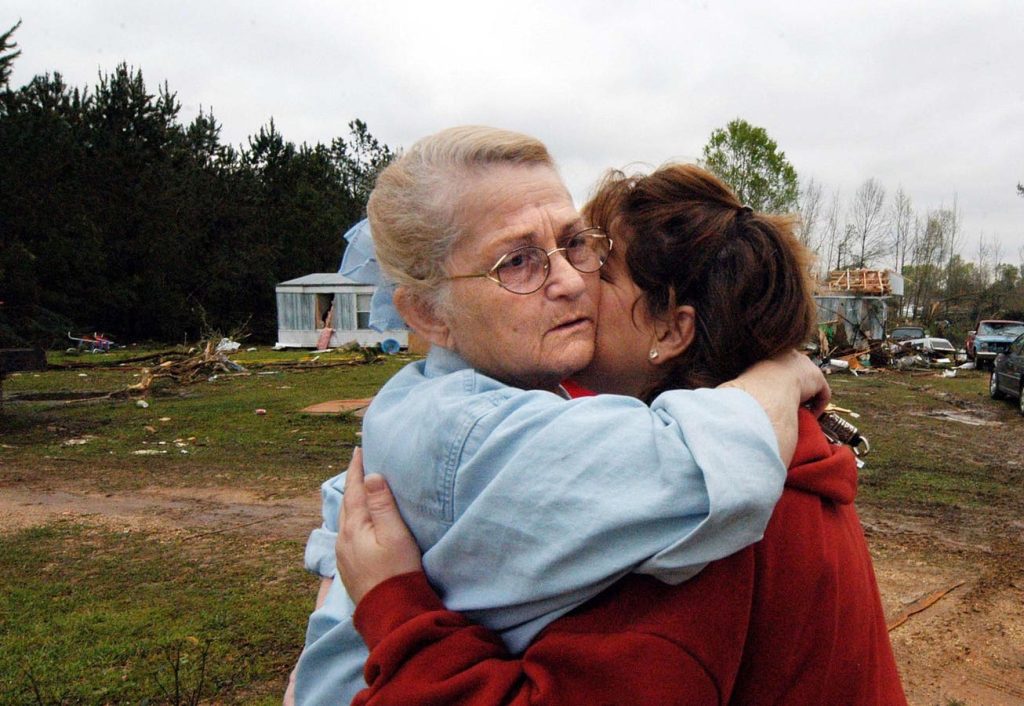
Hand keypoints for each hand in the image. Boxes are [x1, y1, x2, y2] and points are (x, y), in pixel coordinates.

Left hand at [336, 447, 423, 603]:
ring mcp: (344, 555)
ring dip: (352, 500)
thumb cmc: (398, 572)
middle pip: (346, 503)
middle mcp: (343, 539)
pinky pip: (347, 533)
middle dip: (352, 482)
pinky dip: (353, 518)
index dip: (356, 469)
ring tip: (359, 489)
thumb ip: (382, 504)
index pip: (353, 489)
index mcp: (354, 527)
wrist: (391, 613)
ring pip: (345, 519)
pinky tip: (359, 521)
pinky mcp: (350, 568)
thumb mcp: (395, 534)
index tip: (358, 450)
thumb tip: (370, 477)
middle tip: (359, 465)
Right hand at [720, 350, 830, 464]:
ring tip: (799, 412)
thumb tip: (719, 398)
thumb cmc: (748, 388)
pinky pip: (823, 393)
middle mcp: (788, 356)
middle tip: (790, 406)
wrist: (766, 388)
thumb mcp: (740, 385)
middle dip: (795, 390)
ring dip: (806, 398)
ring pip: (810, 384)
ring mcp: (804, 365)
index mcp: (770, 356)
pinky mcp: (816, 377)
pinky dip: (818, 405)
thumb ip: (736, 390)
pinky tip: (809, 415)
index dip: (779, 384)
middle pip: (796, 373)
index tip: (776, 398)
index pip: (778, 368)